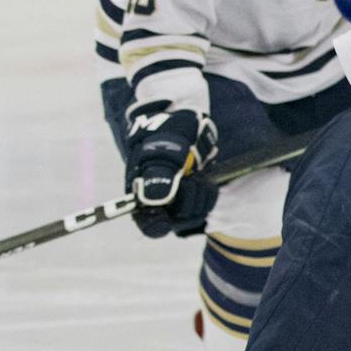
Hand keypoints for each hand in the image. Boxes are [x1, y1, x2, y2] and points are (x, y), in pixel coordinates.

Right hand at [124, 104, 218, 238]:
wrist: (182, 123)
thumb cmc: (164, 136)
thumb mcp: (159, 151)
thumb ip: (157, 176)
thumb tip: (157, 199)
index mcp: (141, 197)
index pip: (151, 226)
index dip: (159, 224)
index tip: (169, 214)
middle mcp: (160, 204)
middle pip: (179, 220)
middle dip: (187, 197)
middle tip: (186, 177)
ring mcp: (178, 202)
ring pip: (195, 213)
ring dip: (200, 192)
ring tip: (194, 173)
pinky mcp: (196, 198)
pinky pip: (208, 204)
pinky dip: (208, 190)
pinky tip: (203, 176)